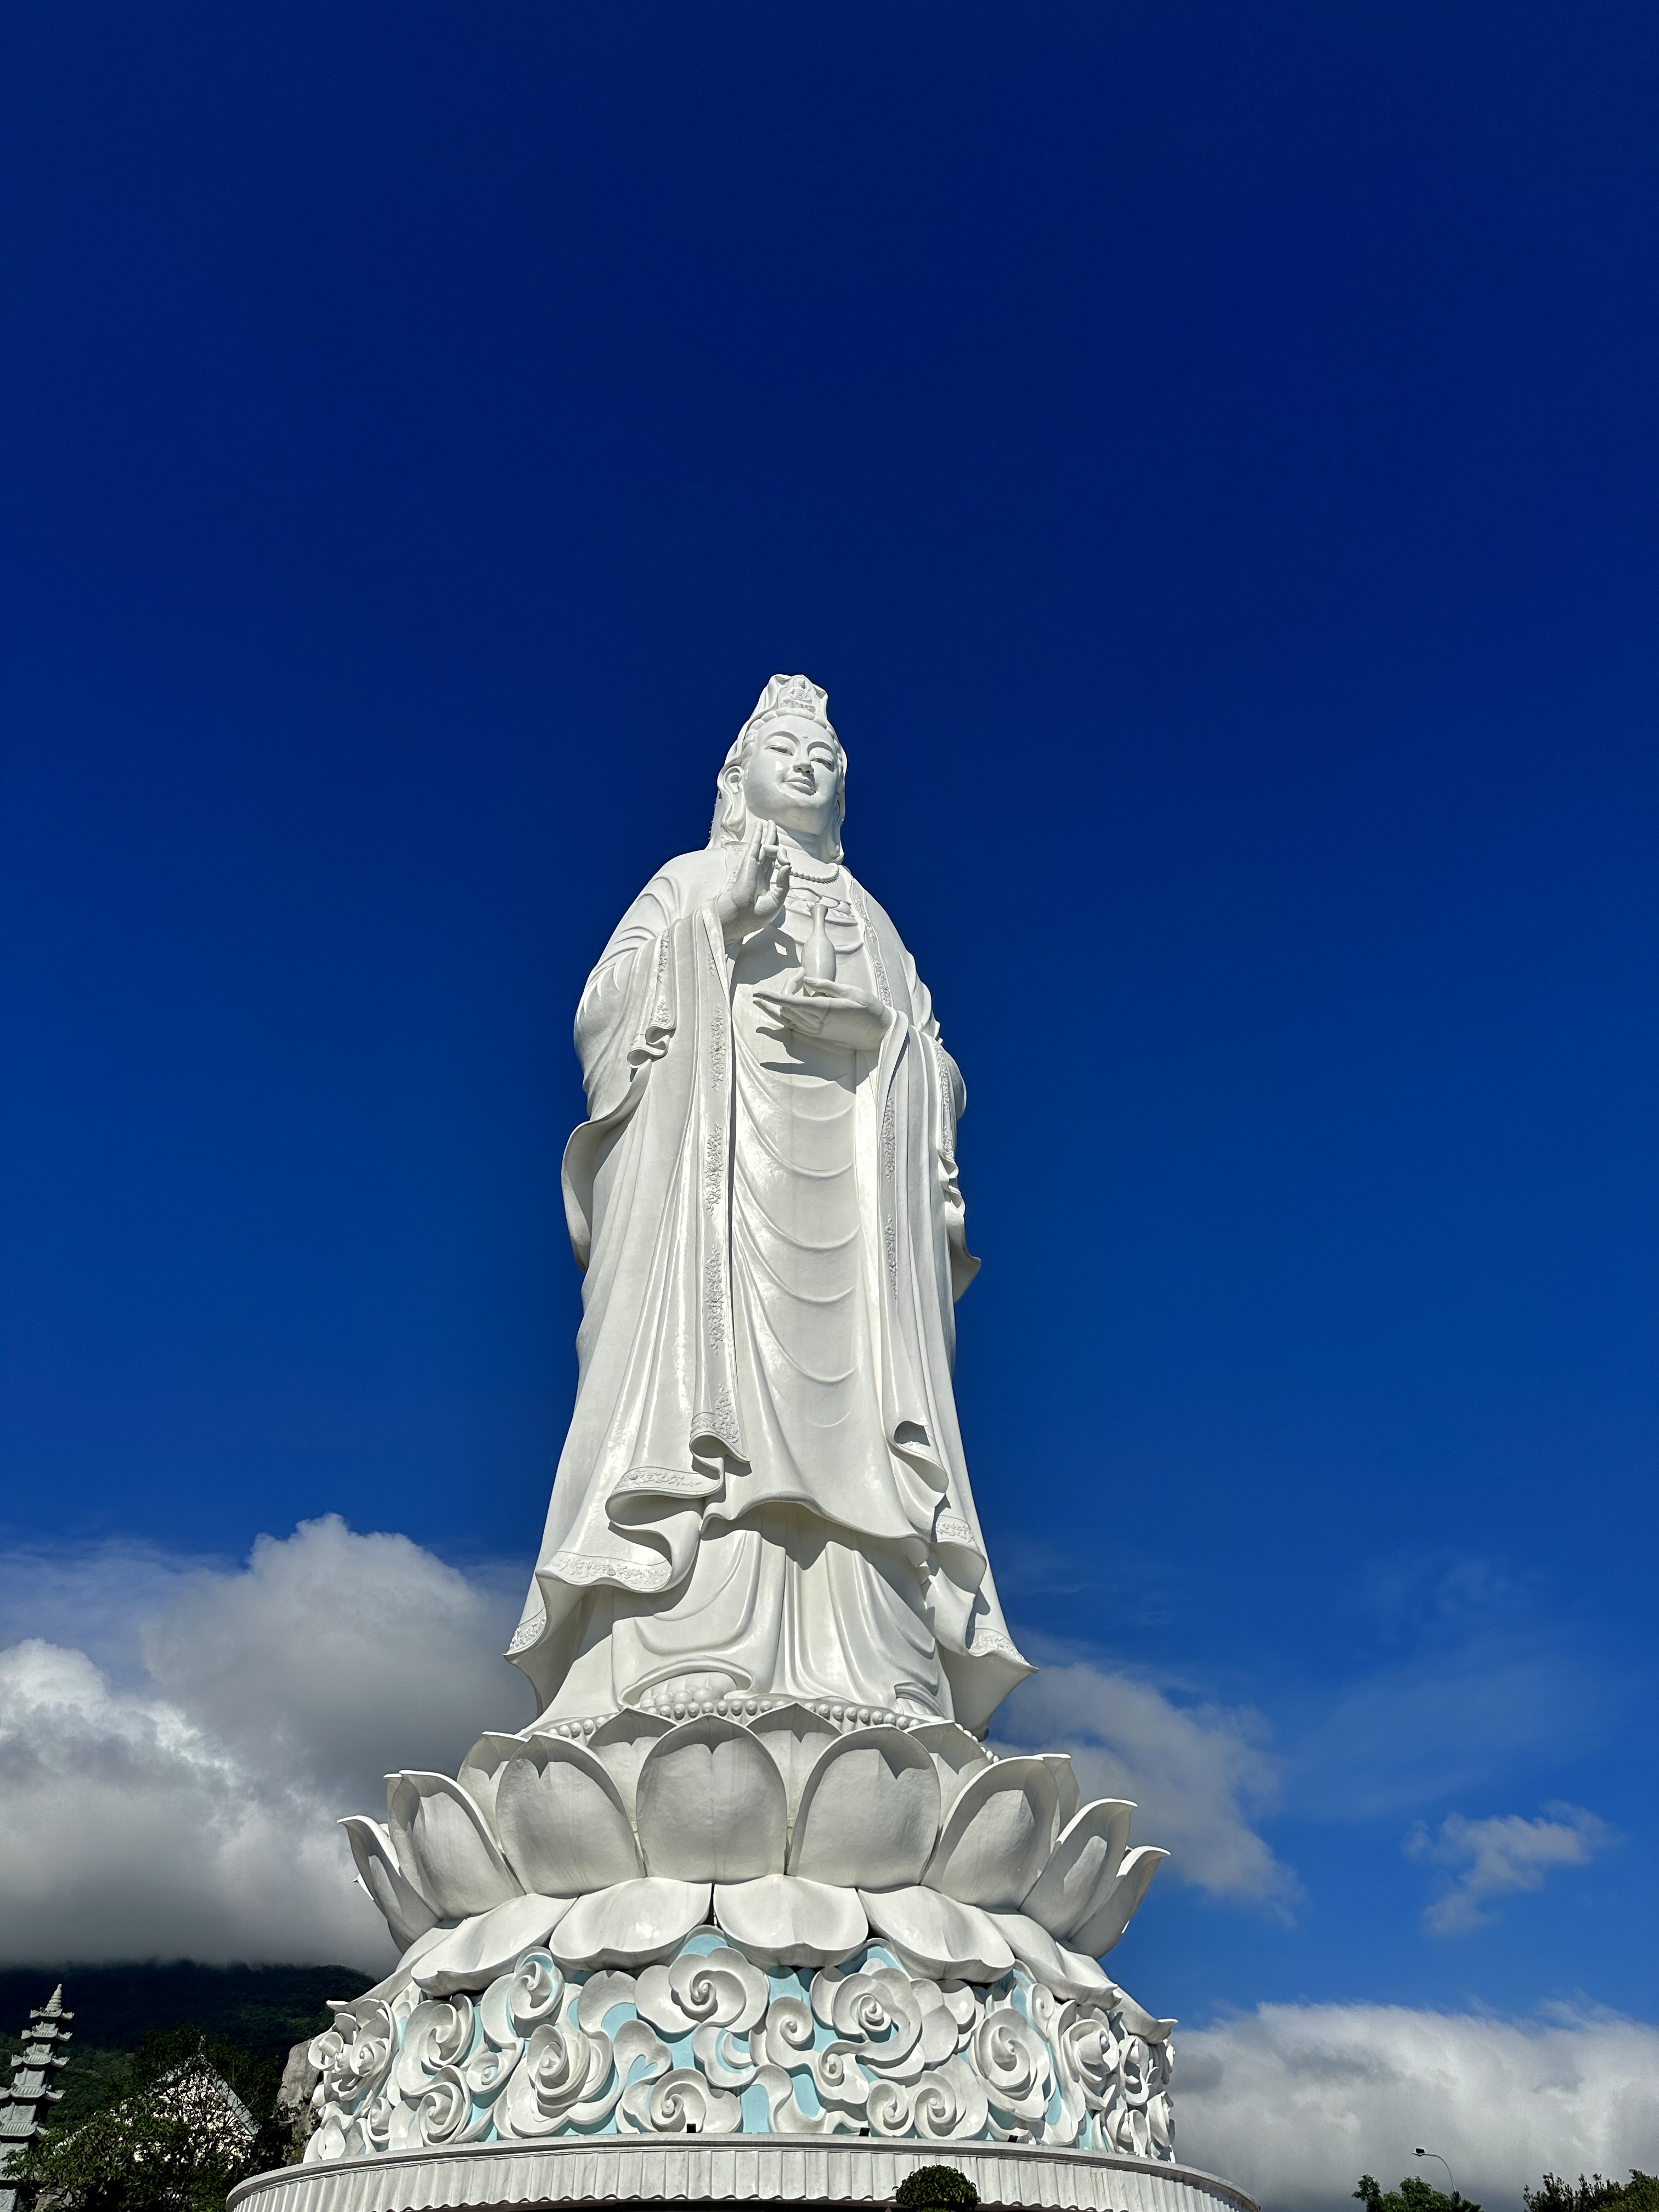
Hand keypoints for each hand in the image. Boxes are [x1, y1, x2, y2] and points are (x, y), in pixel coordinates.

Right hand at [715, 822, 790, 943]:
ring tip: (771, 823)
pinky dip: (758, 835)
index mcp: (763, 884)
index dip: (783, 860)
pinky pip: (755, 846)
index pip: (774, 866)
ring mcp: (753, 867)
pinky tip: (761, 826)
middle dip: (773, 840)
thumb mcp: (777, 899)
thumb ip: (784, 882)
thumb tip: (788, 865)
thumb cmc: (757, 914)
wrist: (743, 916)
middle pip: (768, 852)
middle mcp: (758, 874)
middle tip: (774, 827)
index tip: (786, 864)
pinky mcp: (749, 863)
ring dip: (768, 834)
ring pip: (763, 847)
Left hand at [751, 977, 893, 1051]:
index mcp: (826, 1009)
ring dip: (775, 1005)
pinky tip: (772, 1010)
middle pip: (788, 1006)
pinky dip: (780, 1016)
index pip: (793, 1002)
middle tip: (801, 974)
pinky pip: (793, 1026)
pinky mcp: (817, 1034)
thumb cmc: (869, 1009)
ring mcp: (817, 1030)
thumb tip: (807, 980)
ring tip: (770, 993)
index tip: (758, 993)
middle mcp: (818, 1022)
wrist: (879, 1033)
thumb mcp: (850, 991)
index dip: (774, 997)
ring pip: (787, 1018)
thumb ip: (826, 986)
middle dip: (786, 988)